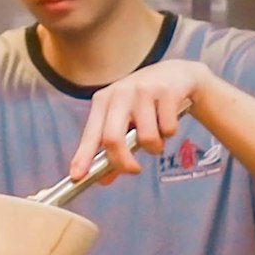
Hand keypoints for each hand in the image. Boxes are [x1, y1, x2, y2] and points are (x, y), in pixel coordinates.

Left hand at [68, 61, 213, 187]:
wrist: (177, 75)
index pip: (91, 134)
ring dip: (155, 147)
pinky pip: (168, 129)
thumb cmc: (145, 103)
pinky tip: (169, 119)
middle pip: (113, 138)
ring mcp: (143, 90)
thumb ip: (114, 148)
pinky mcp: (166, 91)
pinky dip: (170, 132)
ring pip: (146, 138)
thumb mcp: (126, 120)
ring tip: (158, 135)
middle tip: (133, 170)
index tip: (77, 177)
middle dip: (123, 162)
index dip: (83, 156)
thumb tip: (103, 179)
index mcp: (104, 100)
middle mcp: (120, 93)